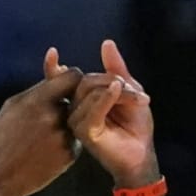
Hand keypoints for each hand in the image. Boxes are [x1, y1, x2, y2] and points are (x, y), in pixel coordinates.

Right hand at [0, 51, 83, 195]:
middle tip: (67, 100)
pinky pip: (77, 136)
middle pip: (80, 96)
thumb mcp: (14, 106)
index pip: (73, 76)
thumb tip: (61, 64)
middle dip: (75, 97)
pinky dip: (67, 137)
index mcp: (37, 100)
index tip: (68, 81)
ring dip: (71, 118)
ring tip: (47, 129)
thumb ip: (40, 87)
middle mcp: (54, 117)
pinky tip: (49, 146)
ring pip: (80, 117)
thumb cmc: (1, 137)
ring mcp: (64, 137)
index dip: (73, 77)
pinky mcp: (70, 154)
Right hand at [67, 40, 155, 183]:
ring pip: (90, 92)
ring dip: (118, 91)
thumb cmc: (136, 124)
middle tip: (137, 93)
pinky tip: (118, 92)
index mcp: (81, 99)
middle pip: (86, 81)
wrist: (142, 153)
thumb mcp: (129, 90)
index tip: (54, 53)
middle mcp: (75, 110)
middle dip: (114, 80)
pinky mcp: (84, 133)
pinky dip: (106, 98)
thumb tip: (106, 42)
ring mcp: (77, 122)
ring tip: (139, 101)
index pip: (69, 78)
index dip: (55, 68)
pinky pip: (91, 109)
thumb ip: (116, 68)